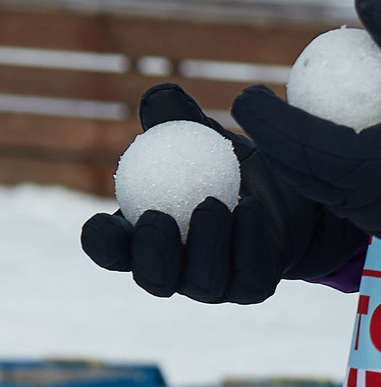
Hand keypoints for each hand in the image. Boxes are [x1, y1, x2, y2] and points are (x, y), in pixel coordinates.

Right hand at [80, 84, 360, 302]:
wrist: (285, 189)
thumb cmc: (222, 159)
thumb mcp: (198, 135)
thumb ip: (175, 118)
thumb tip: (160, 98)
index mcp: (140, 234)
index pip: (109, 249)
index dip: (101, 242)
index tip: (103, 220)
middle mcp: (173, 267)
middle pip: (152, 279)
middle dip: (152, 254)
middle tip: (159, 217)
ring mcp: (213, 283)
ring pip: (201, 283)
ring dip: (205, 244)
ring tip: (216, 203)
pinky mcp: (252, 287)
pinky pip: (246, 277)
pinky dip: (245, 243)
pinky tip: (249, 209)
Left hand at [234, 0, 380, 238]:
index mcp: (377, 168)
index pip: (308, 147)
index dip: (270, 123)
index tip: (249, 95)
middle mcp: (380, 204)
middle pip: (306, 176)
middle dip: (271, 142)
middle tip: (253, 104)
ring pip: (325, 193)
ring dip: (293, 160)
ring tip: (276, 120)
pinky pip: (348, 200)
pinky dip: (325, 173)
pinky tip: (316, 141)